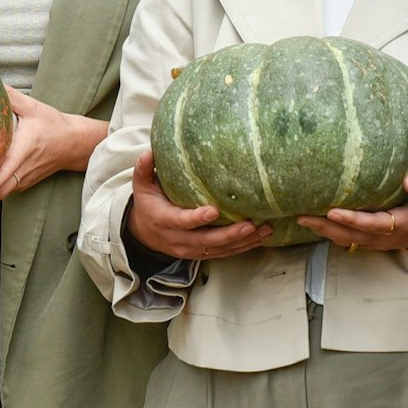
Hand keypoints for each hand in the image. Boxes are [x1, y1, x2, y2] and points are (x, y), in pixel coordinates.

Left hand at [0, 87, 105, 205]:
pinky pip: (3, 193)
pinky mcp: (22, 184)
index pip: (10, 168)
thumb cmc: (52, 124)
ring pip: (0, 195)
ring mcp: (24, 179)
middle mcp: (24, 167)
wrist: (73, 144)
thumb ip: (11, 96)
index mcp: (26, 147)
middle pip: (0, 190)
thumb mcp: (33, 106)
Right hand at [124, 149, 268, 259]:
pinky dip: (243, 247)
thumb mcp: (142, 187)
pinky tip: (260, 237)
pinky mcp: (201, 254)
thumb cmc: (149, 204)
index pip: (181, 221)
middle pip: (206, 240)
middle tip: (250, 224)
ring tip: (265, 230)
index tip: (214, 211)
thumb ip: (144, 170)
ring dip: (243, 242)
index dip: (197, 218)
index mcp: (164, 220)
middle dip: (230, 234)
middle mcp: (179, 239)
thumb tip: (148, 153)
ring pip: (219, 249)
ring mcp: (191, 249)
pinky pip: (224, 253)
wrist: (145, 234)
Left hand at [298, 173, 407, 251]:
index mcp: (403, 224)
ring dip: (327, 232)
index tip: (331, 212)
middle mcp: (390, 237)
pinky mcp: (383, 240)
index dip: (351, 219)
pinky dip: (337, 233)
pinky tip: (323, 224)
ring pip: (351, 240)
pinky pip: (356, 239)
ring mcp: (385, 241)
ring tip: (304, 220)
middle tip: (301, 217)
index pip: (372, 224)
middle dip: (326, 228)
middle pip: (353, 236)